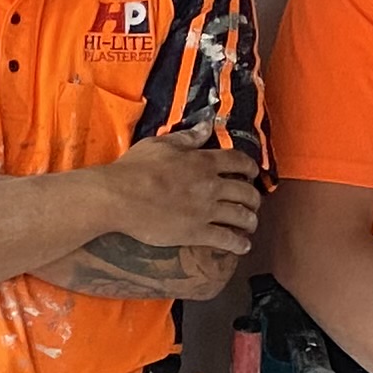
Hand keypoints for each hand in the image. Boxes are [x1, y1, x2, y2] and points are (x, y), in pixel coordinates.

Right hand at [90, 132, 263, 256]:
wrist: (118, 197)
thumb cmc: (134, 168)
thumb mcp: (160, 144)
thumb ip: (187, 138)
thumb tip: (207, 126)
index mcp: (203, 162)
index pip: (239, 162)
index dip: (251, 168)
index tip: (253, 173)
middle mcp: (211, 186)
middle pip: (246, 192)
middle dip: (254, 198)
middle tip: (253, 202)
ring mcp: (205, 211)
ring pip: (241, 216)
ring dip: (250, 221)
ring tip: (250, 225)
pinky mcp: (196, 232)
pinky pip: (226, 239)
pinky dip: (239, 243)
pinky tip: (243, 246)